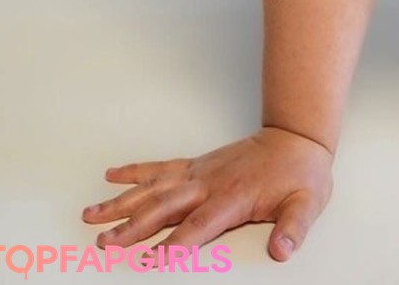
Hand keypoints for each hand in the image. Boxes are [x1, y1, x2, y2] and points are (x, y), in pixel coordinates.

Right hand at [81, 126, 333, 262]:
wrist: (298, 137)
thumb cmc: (301, 174)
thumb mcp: (308, 204)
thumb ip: (293, 228)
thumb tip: (282, 251)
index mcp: (233, 198)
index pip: (198, 227)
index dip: (175, 245)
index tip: (149, 261)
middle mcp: (209, 184)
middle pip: (164, 208)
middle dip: (133, 227)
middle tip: (103, 243)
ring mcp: (200, 172)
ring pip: (153, 188)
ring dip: (122, 201)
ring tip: (91, 215)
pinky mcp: (197, 164)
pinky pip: (161, 167)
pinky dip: (135, 171)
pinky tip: (112, 175)